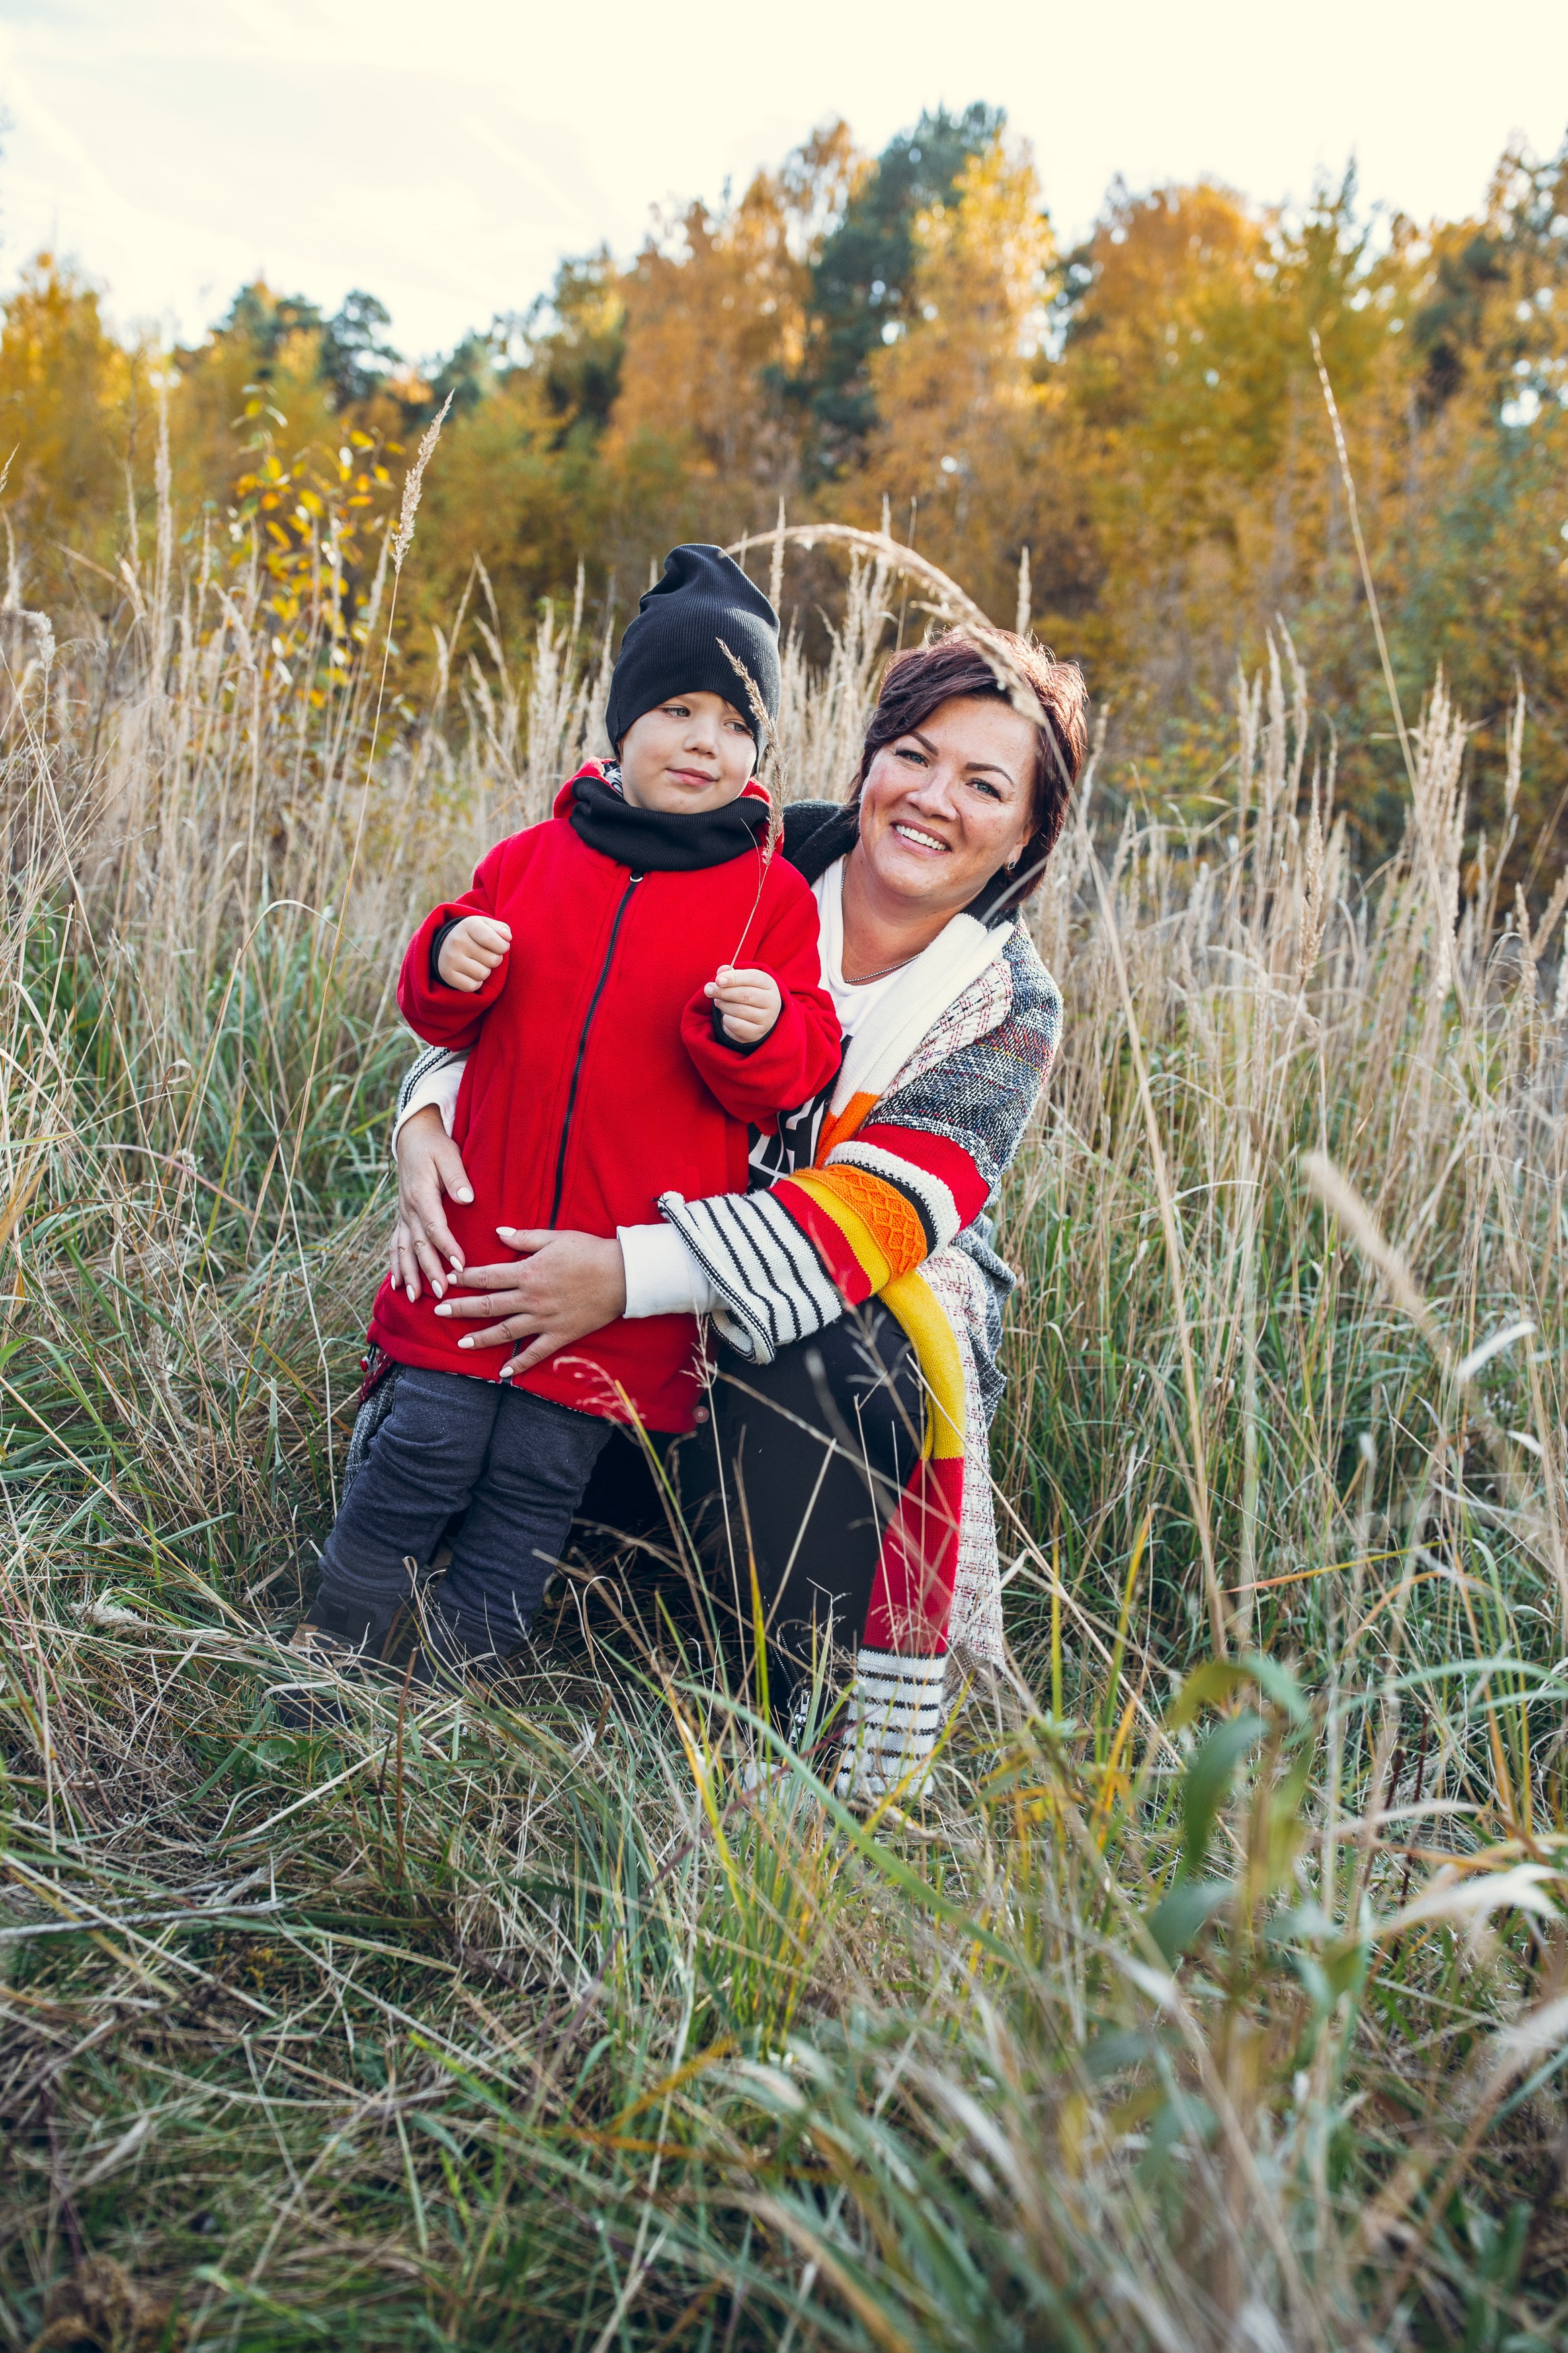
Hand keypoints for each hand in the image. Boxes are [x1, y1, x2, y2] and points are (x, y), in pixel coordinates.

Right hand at [390, 1106, 473, 1301]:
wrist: (412, 1139)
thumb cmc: (435, 1147)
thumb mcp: (448, 1154)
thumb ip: (457, 1177)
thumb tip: (467, 1198)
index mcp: (421, 1194)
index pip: (435, 1225)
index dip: (447, 1246)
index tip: (460, 1264)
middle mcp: (408, 1209)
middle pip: (418, 1244)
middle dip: (429, 1271)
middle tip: (441, 1293)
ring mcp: (403, 1215)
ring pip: (403, 1249)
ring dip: (409, 1274)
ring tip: (415, 1298)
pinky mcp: (402, 1218)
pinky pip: (395, 1245)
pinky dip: (396, 1265)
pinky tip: (398, 1285)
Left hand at [433, 1229, 628, 1377]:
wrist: (622, 1275)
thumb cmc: (589, 1252)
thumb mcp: (554, 1237)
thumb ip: (523, 1237)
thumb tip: (497, 1233)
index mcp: (528, 1272)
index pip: (487, 1276)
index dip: (465, 1278)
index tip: (448, 1279)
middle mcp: (531, 1298)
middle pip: (489, 1305)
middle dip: (461, 1308)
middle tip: (439, 1311)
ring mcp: (544, 1319)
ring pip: (506, 1332)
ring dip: (481, 1338)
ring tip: (460, 1344)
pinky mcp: (560, 1335)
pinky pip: (535, 1353)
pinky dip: (518, 1364)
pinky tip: (502, 1374)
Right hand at [438, 914, 511, 991]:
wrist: (446, 945)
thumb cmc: (475, 936)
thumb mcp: (488, 925)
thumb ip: (502, 929)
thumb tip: (507, 938)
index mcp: (469, 925)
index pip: (493, 940)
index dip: (503, 947)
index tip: (501, 947)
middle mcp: (457, 940)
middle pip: (493, 960)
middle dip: (495, 960)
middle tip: (486, 955)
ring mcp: (450, 958)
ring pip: (483, 974)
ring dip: (485, 971)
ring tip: (477, 963)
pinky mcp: (447, 974)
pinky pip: (472, 986)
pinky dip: (475, 983)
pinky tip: (470, 973)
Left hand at [704, 964, 780, 1044]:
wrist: (756, 1021)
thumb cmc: (746, 995)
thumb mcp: (741, 982)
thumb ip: (731, 974)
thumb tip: (721, 970)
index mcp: (769, 984)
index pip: (752, 977)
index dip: (734, 978)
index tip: (718, 980)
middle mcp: (772, 1001)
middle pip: (745, 994)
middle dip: (723, 992)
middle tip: (709, 990)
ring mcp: (767, 1019)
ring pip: (739, 1010)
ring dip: (723, 1005)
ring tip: (718, 1002)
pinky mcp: (758, 1033)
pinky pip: (737, 1025)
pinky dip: (727, 1020)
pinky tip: (726, 1016)